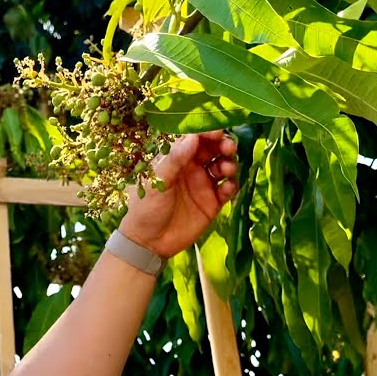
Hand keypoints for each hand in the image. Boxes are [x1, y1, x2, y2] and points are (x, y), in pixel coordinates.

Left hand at [117, 130, 238, 258]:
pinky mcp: (212, 203)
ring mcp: (203, 184)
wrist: (148, 243)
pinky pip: (228, 188)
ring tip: (226, 170)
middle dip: (223, 144)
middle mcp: (191, 168)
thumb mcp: (156, 182)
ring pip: (224, 165)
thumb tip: (193, 137)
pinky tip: (226, 188)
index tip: (217, 132)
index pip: (195, 138)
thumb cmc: (145, 208)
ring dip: (229, 163)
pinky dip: (232, 185)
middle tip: (228, 147)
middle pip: (214, 148)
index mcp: (175, 158)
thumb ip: (175, 159)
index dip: (207, 132)